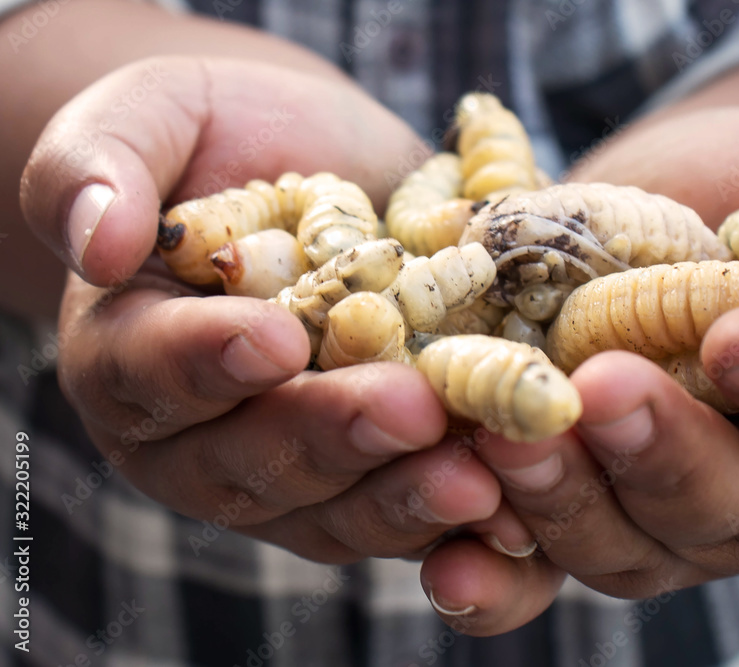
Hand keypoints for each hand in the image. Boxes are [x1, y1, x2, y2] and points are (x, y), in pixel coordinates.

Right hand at [22, 56, 516, 562]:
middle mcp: (201, 435)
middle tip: (408, 409)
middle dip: (331, 437)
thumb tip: (98, 241)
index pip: (150, 373)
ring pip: (332, 511)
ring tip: (477, 477)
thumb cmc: (229, 135)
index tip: (276, 335)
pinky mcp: (368, 478)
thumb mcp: (158, 118)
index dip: (206, 363)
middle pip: (249, 464)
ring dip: (403, 497)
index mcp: (129, 355)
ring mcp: (289, 469)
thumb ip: (101, 167)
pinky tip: (510, 496)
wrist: (328, 168)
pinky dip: (452, 515)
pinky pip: (401, 515)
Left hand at [417, 106, 738, 633]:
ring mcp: (658, 516)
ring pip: (622, 546)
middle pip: (721, 505)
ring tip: (507, 442)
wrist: (679, 202)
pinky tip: (446, 559)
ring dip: (563, 504)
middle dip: (661, 454)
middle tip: (602, 391)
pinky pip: (538, 568)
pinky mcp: (574, 512)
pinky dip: (495, 573)